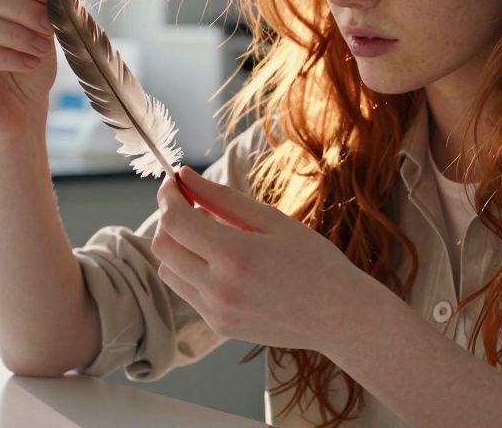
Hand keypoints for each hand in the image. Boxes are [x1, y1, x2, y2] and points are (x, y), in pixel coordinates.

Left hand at [150, 165, 371, 352]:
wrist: (340, 317)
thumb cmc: (315, 262)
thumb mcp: (272, 220)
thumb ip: (222, 198)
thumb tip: (184, 176)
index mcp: (236, 257)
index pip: (175, 221)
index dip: (168, 195)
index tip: (174, 181)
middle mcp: (219, 289)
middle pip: (162, 246)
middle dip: (169, 218)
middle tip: (192, 203)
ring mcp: (216, 313)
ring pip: (167, 270)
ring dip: (178, 246)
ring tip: (211, 233)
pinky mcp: (219, 326)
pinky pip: (186, 291)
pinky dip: (191, 269)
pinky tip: (221, 260)